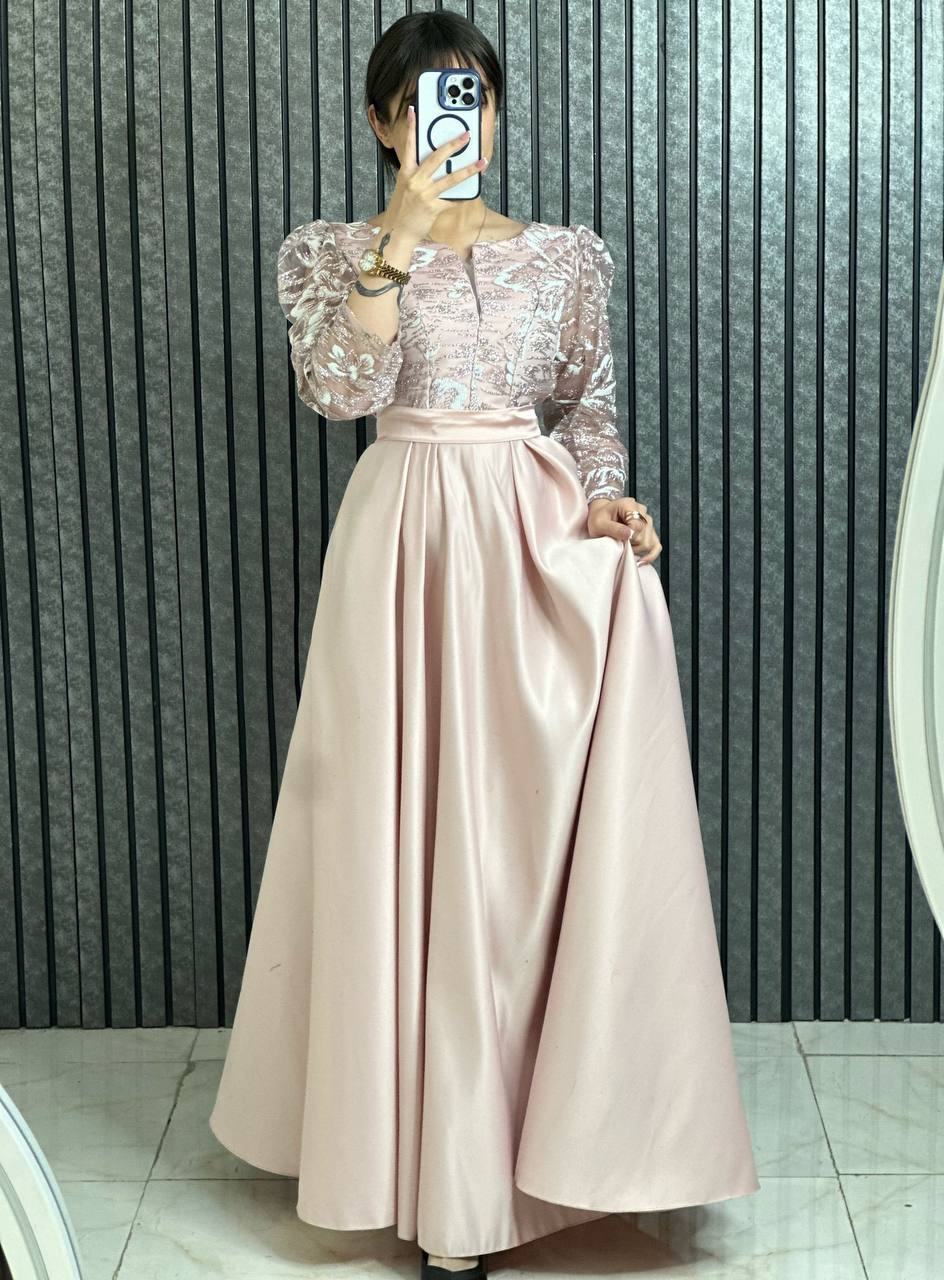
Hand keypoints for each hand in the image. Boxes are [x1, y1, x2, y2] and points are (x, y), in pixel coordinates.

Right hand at [381, 104, 486, 244]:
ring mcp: (425, 194)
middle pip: (436, 157)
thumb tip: (438, 165)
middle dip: (453, 145)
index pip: (410, 145)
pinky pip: (453, 200)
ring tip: (482, 162)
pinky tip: (473, 190)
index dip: (412, 127)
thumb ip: (418, 174)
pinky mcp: (433, 207)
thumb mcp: (406, 187)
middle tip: (466, 135)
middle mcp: (415, 180)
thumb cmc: (403, 209)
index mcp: (406, 172)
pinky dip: (463, 196)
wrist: (399, 232)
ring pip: (451, 178)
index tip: (414, 111)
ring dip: (469, 170)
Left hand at [587, 496, 661, 563]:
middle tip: (618, 544)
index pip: (638, 525)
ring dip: (637, 550)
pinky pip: (656, 545)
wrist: (600, 516)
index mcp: (630, 505)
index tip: (620, 541)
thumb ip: (614, 528)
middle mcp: (642, 512)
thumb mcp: (599, 524)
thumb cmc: (598, 518)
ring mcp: (647, 522)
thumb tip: (630, 535)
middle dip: (631, 545)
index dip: (629, 537)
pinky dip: (650, 555)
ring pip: (650, 542)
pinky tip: (641, 561)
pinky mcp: (649, 531)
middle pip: (644, 536)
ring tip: (624, 547)